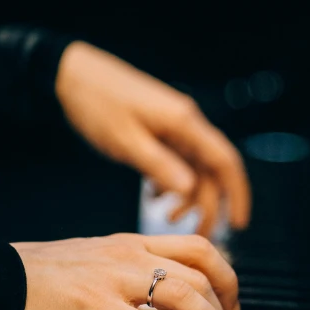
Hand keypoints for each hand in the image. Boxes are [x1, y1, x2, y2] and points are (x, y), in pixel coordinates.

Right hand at [13, 234, 242, 309]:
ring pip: (184, 296)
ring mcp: (115, 278)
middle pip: (200, 272)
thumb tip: (162, 304)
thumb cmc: (46, 278)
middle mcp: (130, 254)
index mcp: (132, 243)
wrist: (2, 280)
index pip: (197, 247)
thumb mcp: (98, 263)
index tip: (232, 301)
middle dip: (227, 309)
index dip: (225, 274)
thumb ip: (132, 276)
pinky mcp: (98, 307)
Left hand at [55, 41, 250, 236]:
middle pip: (212, 171)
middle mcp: (186, 125)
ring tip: (166, 217)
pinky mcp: (160, 132)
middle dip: (209, 206)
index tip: (239, 223)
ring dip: (186, 197)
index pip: (225, 161)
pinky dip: (170, 183)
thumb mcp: (127, 141)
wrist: (71, 75)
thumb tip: (190, 190)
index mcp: (184, 123)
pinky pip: (177, 163)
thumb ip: (160, 166)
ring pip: (194, 170)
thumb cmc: (97, 102)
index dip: (237, 194)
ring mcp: (174, 129)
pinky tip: (153, 196)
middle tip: (199, 234)